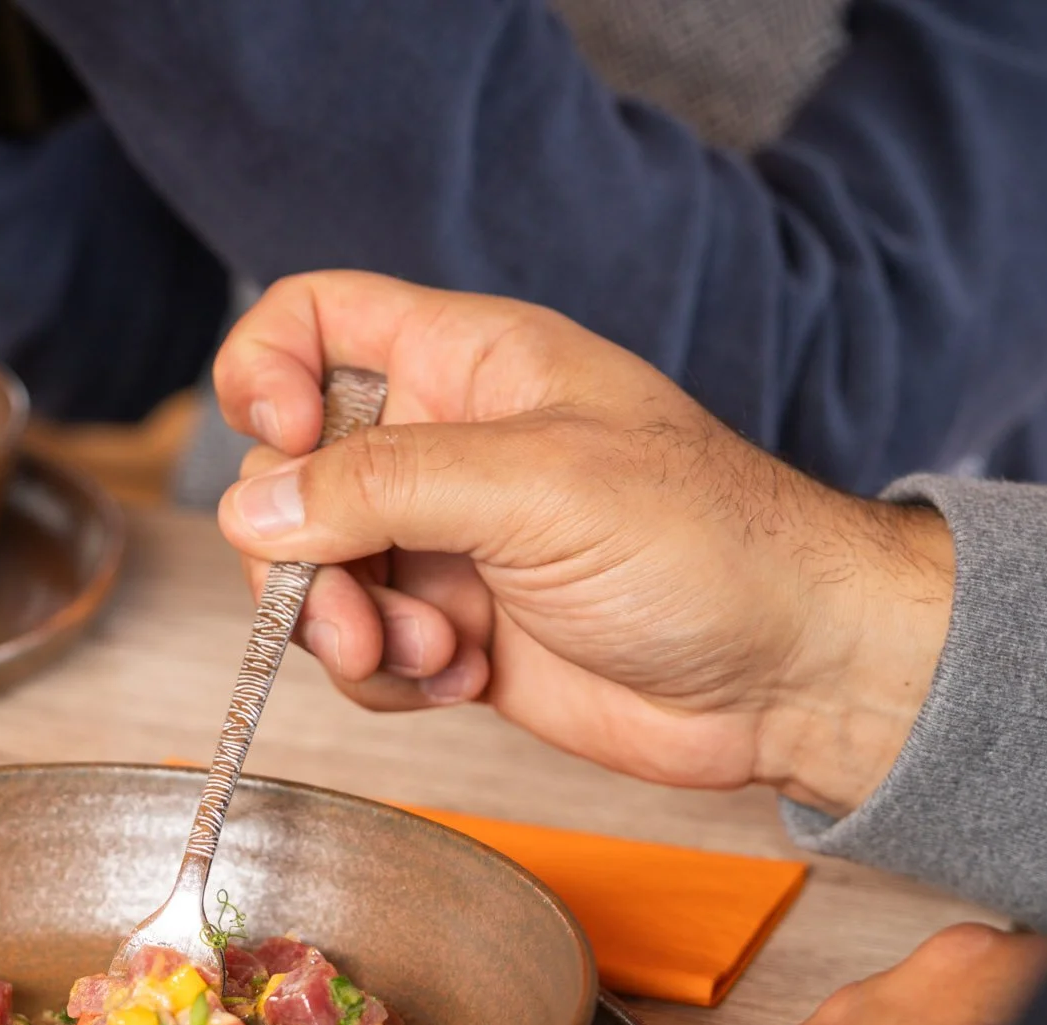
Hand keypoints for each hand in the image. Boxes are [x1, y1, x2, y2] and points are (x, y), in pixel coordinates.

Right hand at [212, 271, 954, 816]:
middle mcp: (447, 446)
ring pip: (316, 574)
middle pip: (292, 471)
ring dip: (342, 626)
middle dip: (301, 549)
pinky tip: (459, 679)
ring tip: (422, 653)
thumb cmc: (710, 545)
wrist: (792, 675)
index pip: (317, 322)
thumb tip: (255, 508)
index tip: (282, 444)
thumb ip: (384, 487)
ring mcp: (448, 544)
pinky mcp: (456, 633)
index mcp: (470, 365)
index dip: (267, 372)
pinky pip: (361, 651)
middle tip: (346, 609)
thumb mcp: (537, 485)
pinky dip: (387, 676)